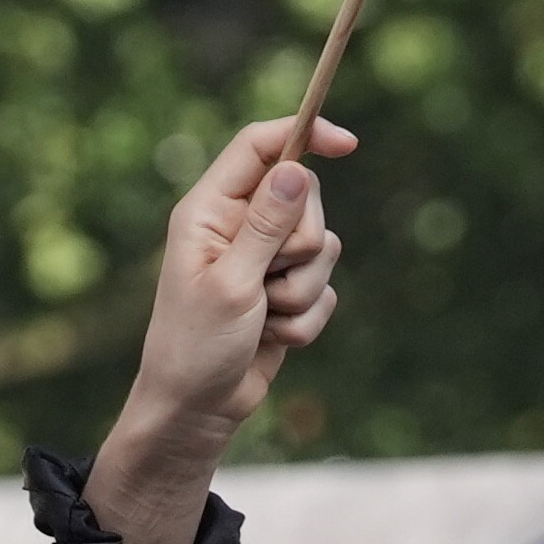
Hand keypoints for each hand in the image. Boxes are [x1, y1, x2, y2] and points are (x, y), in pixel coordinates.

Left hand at [116, 112, 351, 467]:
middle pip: (305, 198)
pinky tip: (270, 338)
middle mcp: (236, 227)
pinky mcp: (284, 292)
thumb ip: (265, 226)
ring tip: (262, 317)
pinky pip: (325, 290)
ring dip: (301, 292)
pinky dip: (304, 319)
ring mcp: (262, 260)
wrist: (197, 408)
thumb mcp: (231, 282)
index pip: (259, 147)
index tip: (348, 144)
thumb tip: (295, 169)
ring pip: (322, 249)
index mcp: (209, 211)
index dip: (303, 135)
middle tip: (266, 280)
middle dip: (300, 245)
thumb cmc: (196, 345)